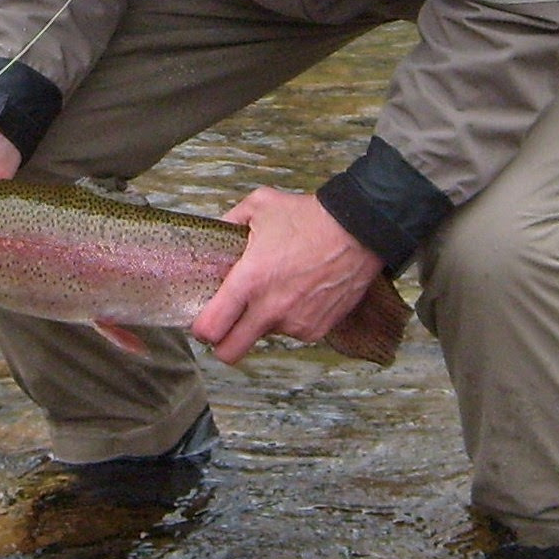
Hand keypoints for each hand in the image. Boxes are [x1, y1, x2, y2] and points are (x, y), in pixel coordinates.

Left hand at [191, 187, 384, 364]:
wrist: (357, 230)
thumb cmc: (309, 217)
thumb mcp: (259, 205)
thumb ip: (230, 221)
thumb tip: (216, 234)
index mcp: (250, 281)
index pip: (210, 328)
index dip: (200, 328)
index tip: (203, 320)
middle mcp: (271, 308)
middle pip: (230, 353)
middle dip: (222, 344)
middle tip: (226, 325)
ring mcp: (295, 323)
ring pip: (264, 336)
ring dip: (263, 320)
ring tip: (278, 288)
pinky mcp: (316, 329)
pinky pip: (292, 331)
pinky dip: (291, 318)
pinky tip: (299, 291)